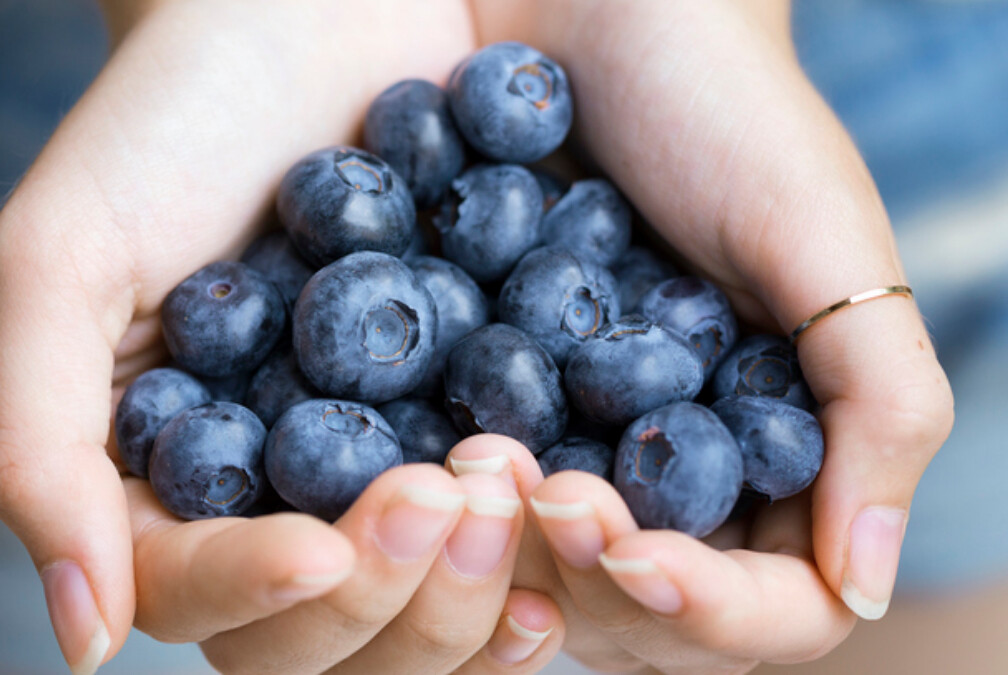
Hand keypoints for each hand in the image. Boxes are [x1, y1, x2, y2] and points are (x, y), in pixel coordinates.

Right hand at [0, 2, 568, 672]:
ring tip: (508, 490)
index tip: (319, 546)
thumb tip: (81, 640)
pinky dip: (542, 552)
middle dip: (383, 594)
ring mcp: (375, 475)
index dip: (258, 590)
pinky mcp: (464, 431)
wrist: (314, 15)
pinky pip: (505, 538)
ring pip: (420, 617)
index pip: (196, 596)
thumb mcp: (67, 258)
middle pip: (319, 635)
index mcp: (161, 481)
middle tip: (442, 494)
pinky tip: (574, 513)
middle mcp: (270, 502)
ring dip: (469, 586)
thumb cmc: (171, 118)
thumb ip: (38, 446)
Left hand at [461, 0, 953, 671]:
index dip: (709, 607)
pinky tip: (428, 451)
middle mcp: (684, 471)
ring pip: (550, 576)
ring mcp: (586, 445)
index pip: (774, 608)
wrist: (602, 19)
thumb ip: (879, 405)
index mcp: (784, 454)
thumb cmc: (729, 112)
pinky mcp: (504, 404)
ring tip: (474, 467)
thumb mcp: (828, 242)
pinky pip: (478, 494)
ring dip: (510, 552)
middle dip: (592, 580)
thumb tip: (864, 581)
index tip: (633, 546)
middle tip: (536, 491)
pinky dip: (454, 499)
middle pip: (648, 614)